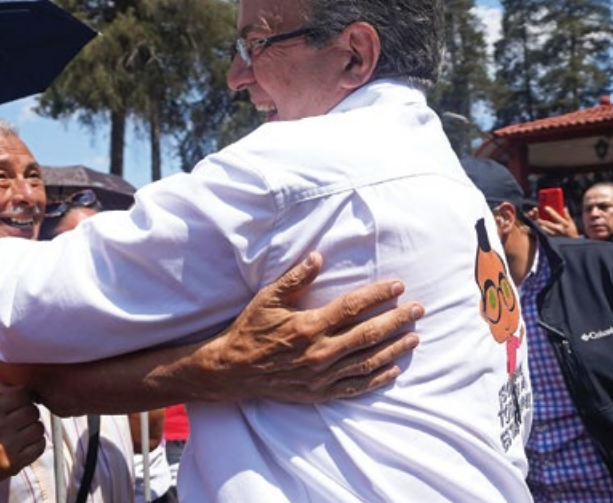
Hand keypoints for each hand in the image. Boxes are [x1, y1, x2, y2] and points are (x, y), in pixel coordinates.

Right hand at [0, 384, 44, 501]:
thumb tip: (22, 383)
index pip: (21, 393)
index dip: (26, 396)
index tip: (23, 402)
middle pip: (32, 410)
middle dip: (29, 413)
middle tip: (21, 419)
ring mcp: (6, 446)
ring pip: (39, 427)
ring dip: (34, 428)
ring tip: (23, 432)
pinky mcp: (14, 463)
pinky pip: (40, 446)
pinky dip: (37, 444)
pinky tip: (26, 444)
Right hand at [196, 252, 422, 402]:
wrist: (232, 370)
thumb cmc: (250, 329)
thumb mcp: (267, 299)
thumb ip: (295, 279)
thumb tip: (318, 258)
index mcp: (308, 326)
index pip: (352, 307)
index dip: (378, 295)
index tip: (398, 285)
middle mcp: (319, 352)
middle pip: (369, 334)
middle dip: (397, 319)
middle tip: (419, 309)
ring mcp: (321, 375)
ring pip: (368, 361)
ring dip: (395, 348)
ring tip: (415, 336)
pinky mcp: (320, 392)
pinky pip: (356, 386)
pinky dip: (378, 378)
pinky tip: (394, 369)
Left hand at [535, 206, 578, 237]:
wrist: (572, 242)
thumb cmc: (572, 231)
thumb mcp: (571, 223)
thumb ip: (567, 215)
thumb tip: (564, 208)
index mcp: (564, 223)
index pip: (556, 216)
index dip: (551, 212)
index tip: (545, 207)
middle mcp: (559, 228)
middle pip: (548, 223)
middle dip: (541, 219)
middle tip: (535, 214)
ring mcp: (555, 233)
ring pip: (545, 229)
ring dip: (539, 224)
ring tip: (535, 220)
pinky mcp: (552, 237)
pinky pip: (544, 233)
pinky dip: (540, 230)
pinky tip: (535, 227)